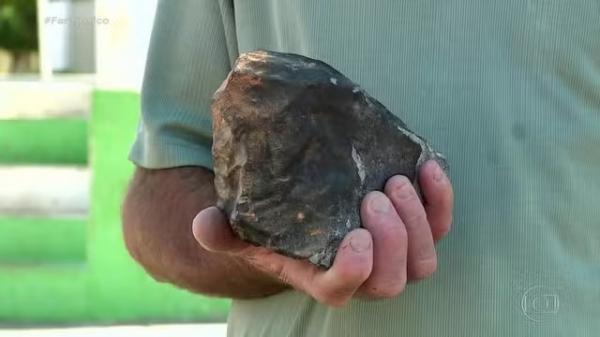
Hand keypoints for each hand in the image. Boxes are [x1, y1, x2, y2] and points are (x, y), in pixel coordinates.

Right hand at [192, 160, 452, 306]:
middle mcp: (362, 274)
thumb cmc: (272, 225)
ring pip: (423, 260)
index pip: (341, 290)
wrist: (304, 215)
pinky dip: (440, 201)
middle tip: (374, 195)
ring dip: (417, 223)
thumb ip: (222, 229)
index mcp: (320, 277)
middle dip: (392, 240)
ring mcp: (392, 255)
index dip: (353, 271)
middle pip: (392, 280)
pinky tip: (427, 167)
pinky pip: (439, 225)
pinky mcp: (412, 229)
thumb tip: (204, 224)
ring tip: (394, 182)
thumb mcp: (241, 225)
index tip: (354, 236)